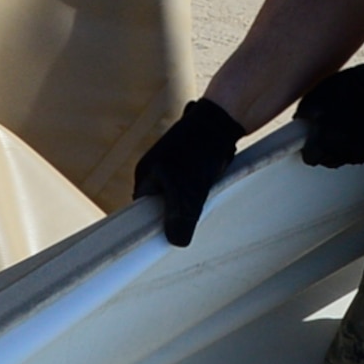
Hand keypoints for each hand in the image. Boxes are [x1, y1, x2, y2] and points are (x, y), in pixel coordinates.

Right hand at [133, 99, 245, 245]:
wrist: (222, 122)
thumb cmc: (199, 152)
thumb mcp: (186, 192)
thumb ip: (179, 219)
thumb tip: (175, 242)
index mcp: (145, 174)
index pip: (141, 210)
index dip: (152, 224)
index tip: (166, 236)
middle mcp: (156, 169)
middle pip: (161, 204)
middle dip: (175, 214)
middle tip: (190, 221)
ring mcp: (174, 165)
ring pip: (179, 196)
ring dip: (191, 203)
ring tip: (203, 203)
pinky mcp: (191, 163)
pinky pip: (193, 186)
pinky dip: (201, 192)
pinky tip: (211, 192)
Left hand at [295, 55, 363, 167]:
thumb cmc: (360, 85)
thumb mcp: (324, 90)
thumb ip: (307, 110)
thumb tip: (300, 121)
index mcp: (329, 138)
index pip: (312, 158)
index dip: (311, 148)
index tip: (312, 141)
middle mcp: (348, 151)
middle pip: (332, 160)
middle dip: (330, 148)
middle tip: (333, 129)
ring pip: (353, 157)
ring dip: (351, 146)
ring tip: (355, 123)